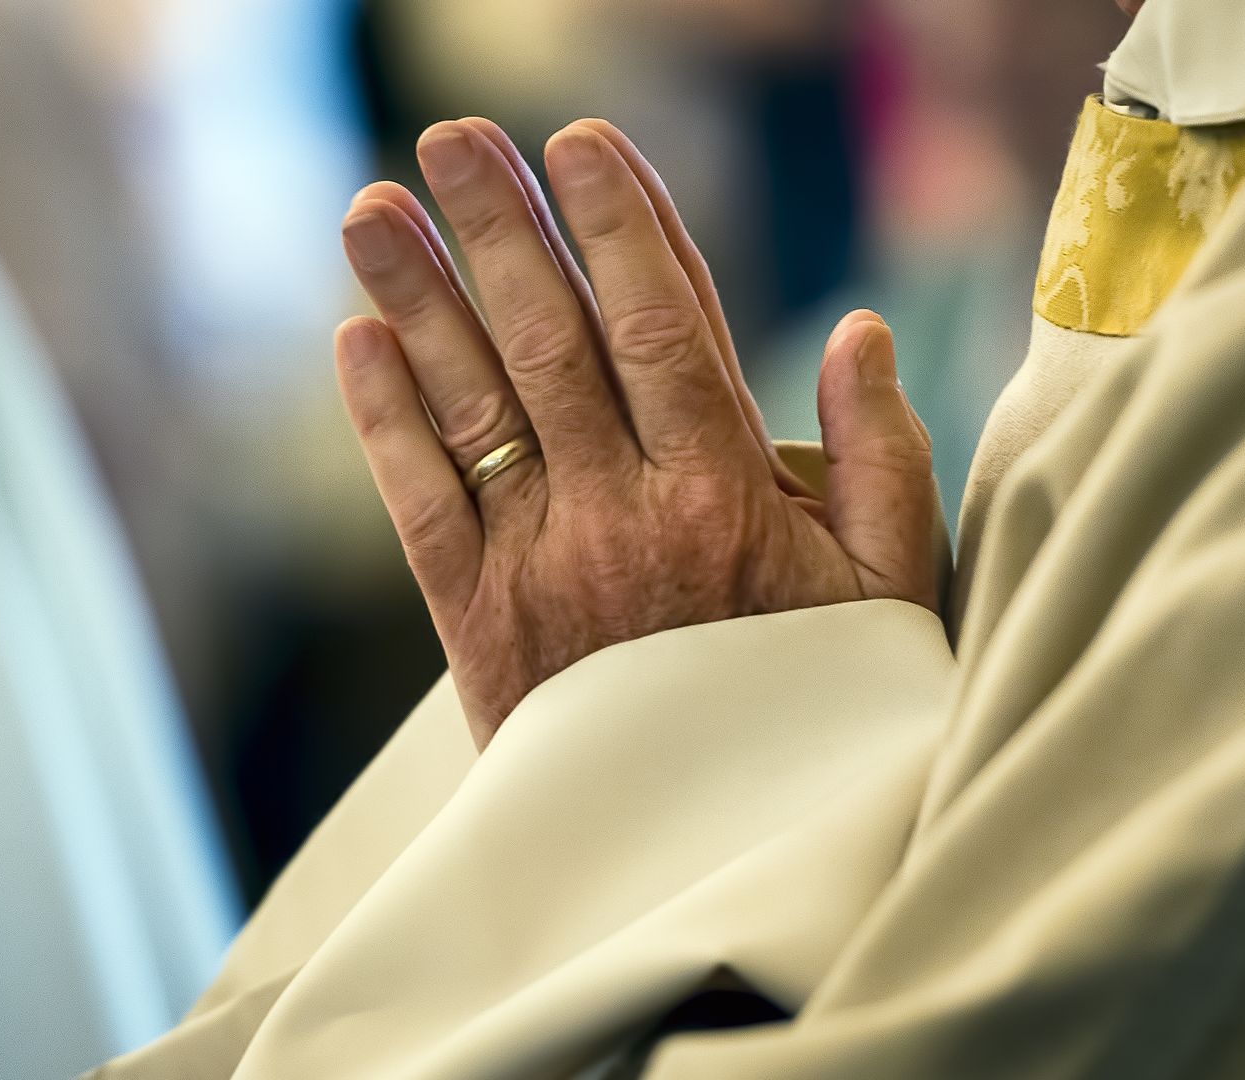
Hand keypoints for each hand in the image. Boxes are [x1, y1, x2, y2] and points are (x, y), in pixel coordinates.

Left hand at [335, 117, 938, 748]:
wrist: (716, 860)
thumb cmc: (814, 715)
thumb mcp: (889, 596)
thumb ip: (883, 459)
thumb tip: (861, 330)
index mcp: (727, 496)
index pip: (664, 323)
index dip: (619, 223)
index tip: (582, 141)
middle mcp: (623, 515)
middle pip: (551, 339)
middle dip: (500, 226)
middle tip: (451, 135)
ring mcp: (540, 567)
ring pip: (473, 405)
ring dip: (419, 297)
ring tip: (372, 205)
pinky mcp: (477, 624)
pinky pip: (422, 504)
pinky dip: (386, 420)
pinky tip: (355, 339)